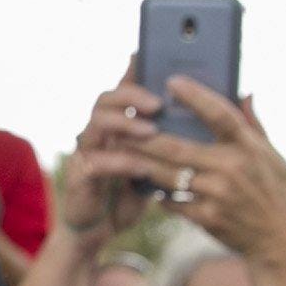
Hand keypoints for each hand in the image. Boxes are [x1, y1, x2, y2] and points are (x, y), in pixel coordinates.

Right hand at [54, 71, 157, 239]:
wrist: (98, 229)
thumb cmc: (128, 193)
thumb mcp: (152, 164)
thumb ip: (169, 140)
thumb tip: (206, 117)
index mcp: (115, 124)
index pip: (122, 88)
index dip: (132, 71)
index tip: (150, 57)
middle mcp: (97, 132)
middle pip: (105, 99)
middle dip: (131, 95)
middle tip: (158, 103)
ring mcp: (85, 152)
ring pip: (96, 124)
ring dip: (125, 123)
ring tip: (151, 130)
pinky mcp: (79, 176)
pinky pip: (95, 162)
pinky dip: (120, 162)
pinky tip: (141, 166)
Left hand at [123, 81, 285, 270]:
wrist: (279, 241)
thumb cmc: (276, 192)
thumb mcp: (274, 156)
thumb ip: (255, 125)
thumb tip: (245, 91)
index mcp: (249, 147)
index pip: (220, 114)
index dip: (196, 96)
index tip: (172, 81)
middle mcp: (233, 168)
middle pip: (179, 147)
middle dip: (147, 136)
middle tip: (124, 123)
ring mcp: (218, 195)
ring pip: (169, 175)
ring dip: (143, 162)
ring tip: (122, 150)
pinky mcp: (208, 218)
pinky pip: (173, 202)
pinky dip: (156, 192)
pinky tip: (141, 181)